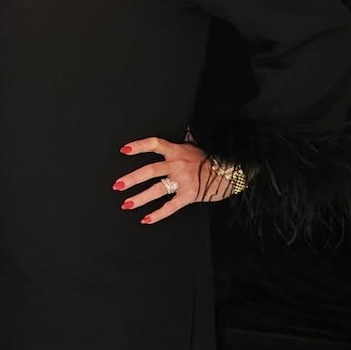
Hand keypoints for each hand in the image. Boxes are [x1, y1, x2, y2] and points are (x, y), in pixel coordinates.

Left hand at [114, 136, 235, 223]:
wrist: (233, 171)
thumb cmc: (213, 157)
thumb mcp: (196, 145)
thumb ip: (184, 140)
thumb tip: (182, 130)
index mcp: (178, 150)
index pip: (155, 144)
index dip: (139, 146)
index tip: (124, 150)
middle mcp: (178, 165)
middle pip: (150, 171)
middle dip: (132, 179)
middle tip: (117, 185)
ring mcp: (183, 181)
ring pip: (157, 190)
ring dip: (140, 198)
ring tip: (126, 204)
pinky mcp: (190, 195)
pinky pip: (171, 206)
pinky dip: (158, 214)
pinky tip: (145, 219)